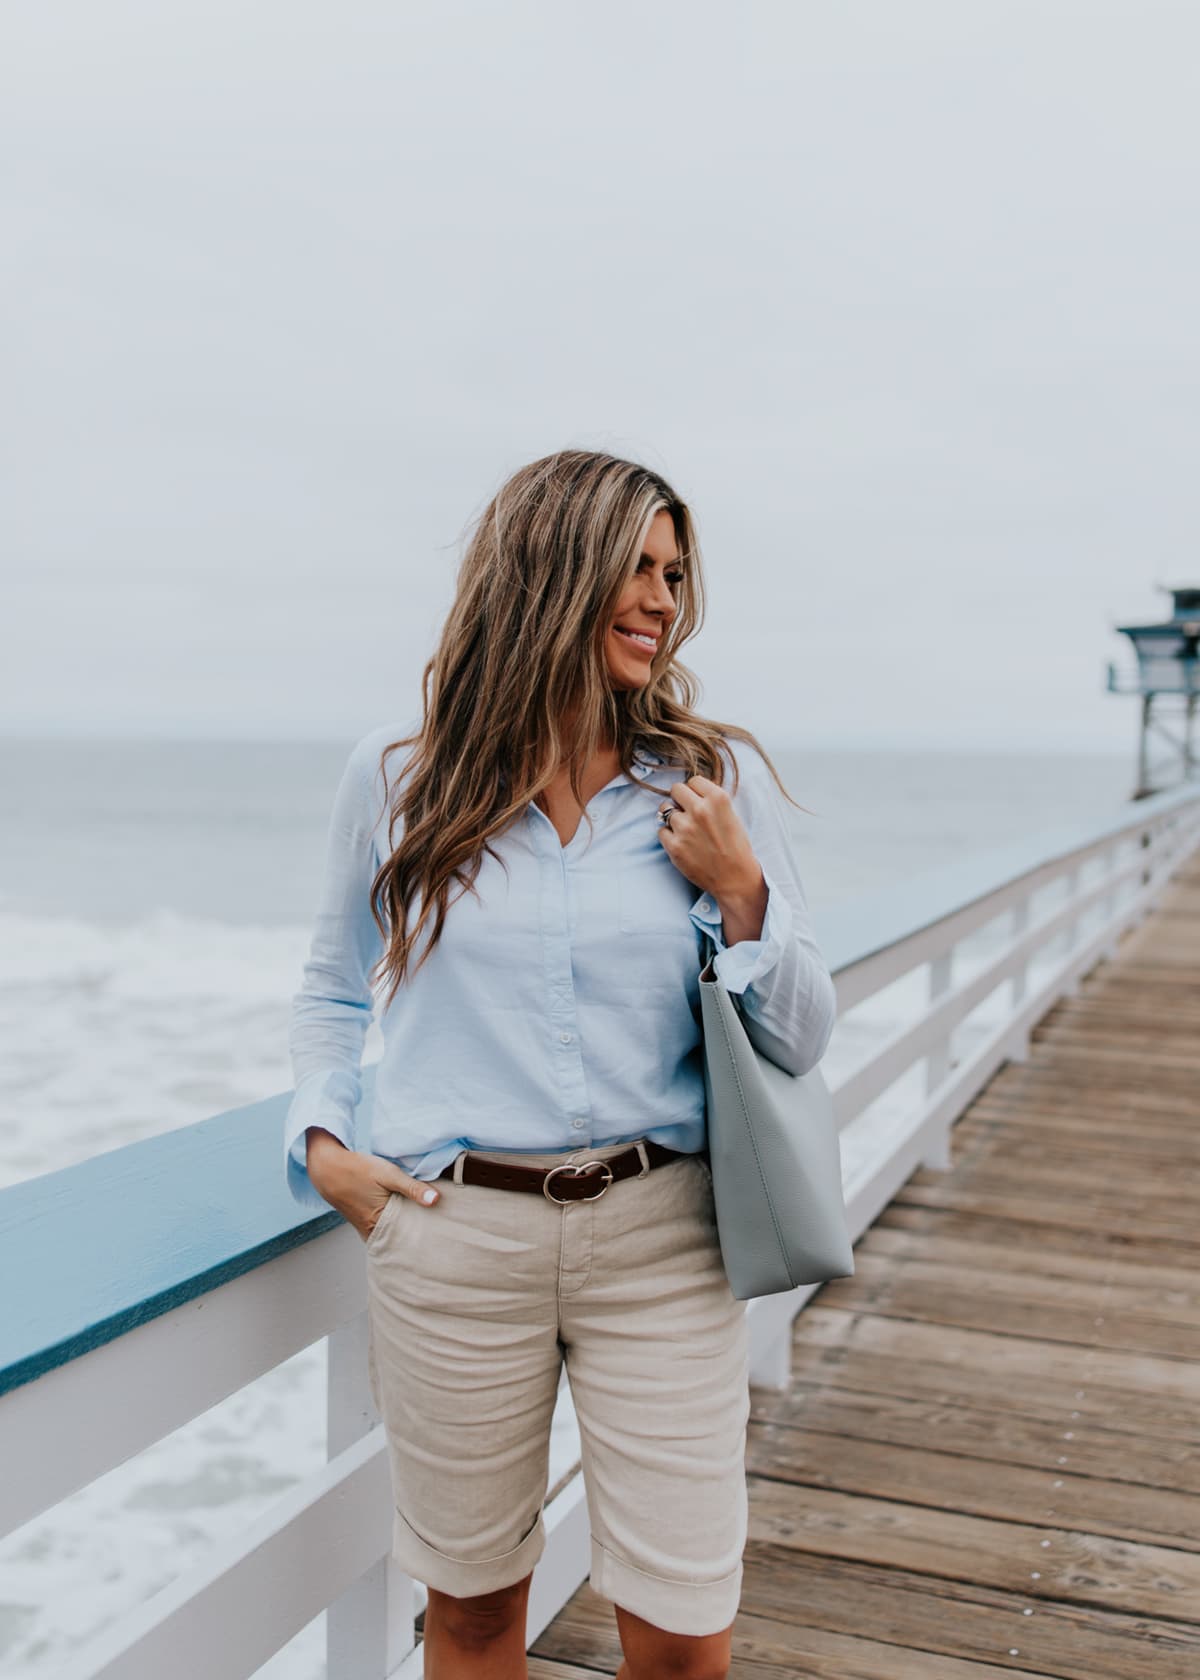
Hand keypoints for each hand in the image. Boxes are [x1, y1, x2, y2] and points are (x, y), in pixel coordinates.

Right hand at [305, 1127, 440, 1241]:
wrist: (327, 1168)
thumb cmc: (358, 1169)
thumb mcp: (388, 1173)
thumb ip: (412, 1187)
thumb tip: (436, 1201)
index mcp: (379, 1223)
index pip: (408, 1238)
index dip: (424, 1235)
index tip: (441, 1236)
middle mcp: (371, 1231)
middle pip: (399, 1239)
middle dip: (416, 1237)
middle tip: (437, 1235)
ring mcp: (365, 1229)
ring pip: (390, 1235)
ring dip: (403, 1231)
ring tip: (424, 1229)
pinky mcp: (361, 1223)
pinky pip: (381, 1230)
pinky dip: (392, 1228)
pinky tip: (403, 1221)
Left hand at [656, 776, 767, 943]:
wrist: (735, 878)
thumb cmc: (736, 847)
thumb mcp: (731, 815)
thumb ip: (711, 801)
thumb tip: (691, 791)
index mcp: (718, 799)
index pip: (693, 780)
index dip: (695, 791)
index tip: (697, 801)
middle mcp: (700, 810)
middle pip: (676, 789)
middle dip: (680, 799)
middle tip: (687, 812)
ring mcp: (685, 828)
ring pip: (665, 809)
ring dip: (673, 818)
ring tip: (685, 830)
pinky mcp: (674, 846)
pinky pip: (661, 831)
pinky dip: (669, 836)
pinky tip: (682, 843)